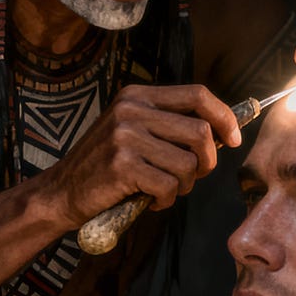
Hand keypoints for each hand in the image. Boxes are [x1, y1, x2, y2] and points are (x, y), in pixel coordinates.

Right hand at [41, 84, 240, 227]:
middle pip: (201, 131)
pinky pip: (169, 186)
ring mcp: (125, 136)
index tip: (234, 138)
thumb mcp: (134, 130)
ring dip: (184, 185)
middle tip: (193, 176)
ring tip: (163, 189)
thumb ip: (170, 125)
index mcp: (138, 95)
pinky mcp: (121, 165)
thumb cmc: (107, 166)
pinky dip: (165, 200)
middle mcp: (131, 109)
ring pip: (188, 163)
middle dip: (207, 161)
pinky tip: (148, 199)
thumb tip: (225, 130)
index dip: (224, 116)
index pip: (198, 94)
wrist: (61, 191)